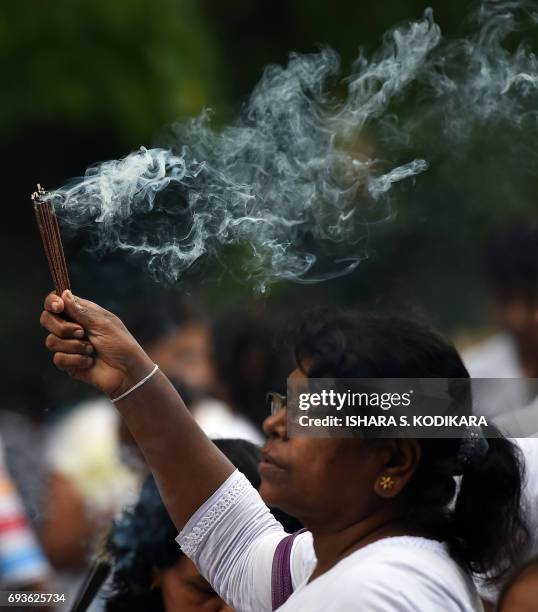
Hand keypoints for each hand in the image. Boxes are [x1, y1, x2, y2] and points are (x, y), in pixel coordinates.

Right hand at [40, 291, 154, 397]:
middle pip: (47, 319)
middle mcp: (73, 327)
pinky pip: (58, 358)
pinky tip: (90, 362)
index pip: (57, 302)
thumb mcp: (104, 324)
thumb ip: (81, 311)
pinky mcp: (69, 363)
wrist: (128, 372)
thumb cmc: (121, 345)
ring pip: (51, 341)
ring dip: (74, 346)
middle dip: (62, 327)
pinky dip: (76, 360)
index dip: (52, 302)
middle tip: (81, 332)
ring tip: (91, 350)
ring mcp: (70, 345)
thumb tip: (63, 293)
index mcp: (83, 313)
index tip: (58, 307)